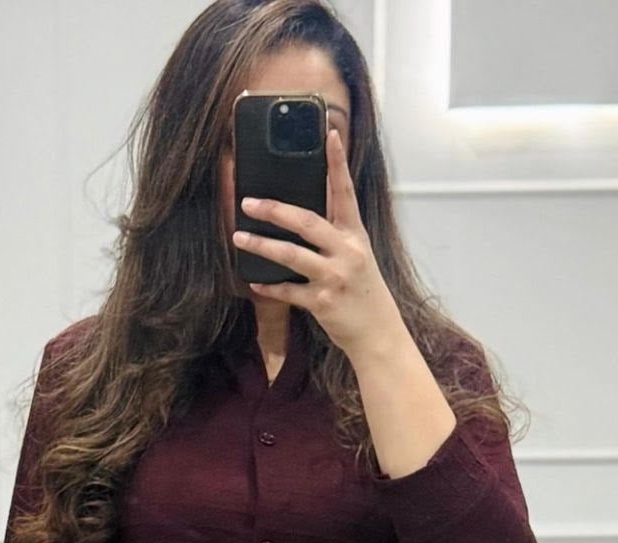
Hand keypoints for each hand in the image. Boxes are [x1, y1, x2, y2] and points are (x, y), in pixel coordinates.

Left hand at [231, 124, 403, 364]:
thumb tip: (302, 215)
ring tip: (239, 237)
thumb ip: (335, 234)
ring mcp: (334, 277)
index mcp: (355, 235)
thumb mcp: (357, 255)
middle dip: (275, 210)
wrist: (378, 333)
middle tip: (249, 202)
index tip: (330, 134)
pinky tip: (255, 280)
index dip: (337, 162)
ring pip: (292, 255)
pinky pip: (288, 291)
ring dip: (262, 246)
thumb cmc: (363, 291)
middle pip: (307, 222)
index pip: (345, 191)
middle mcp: (346, 252)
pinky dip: (269, 286)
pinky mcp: (322, 303)